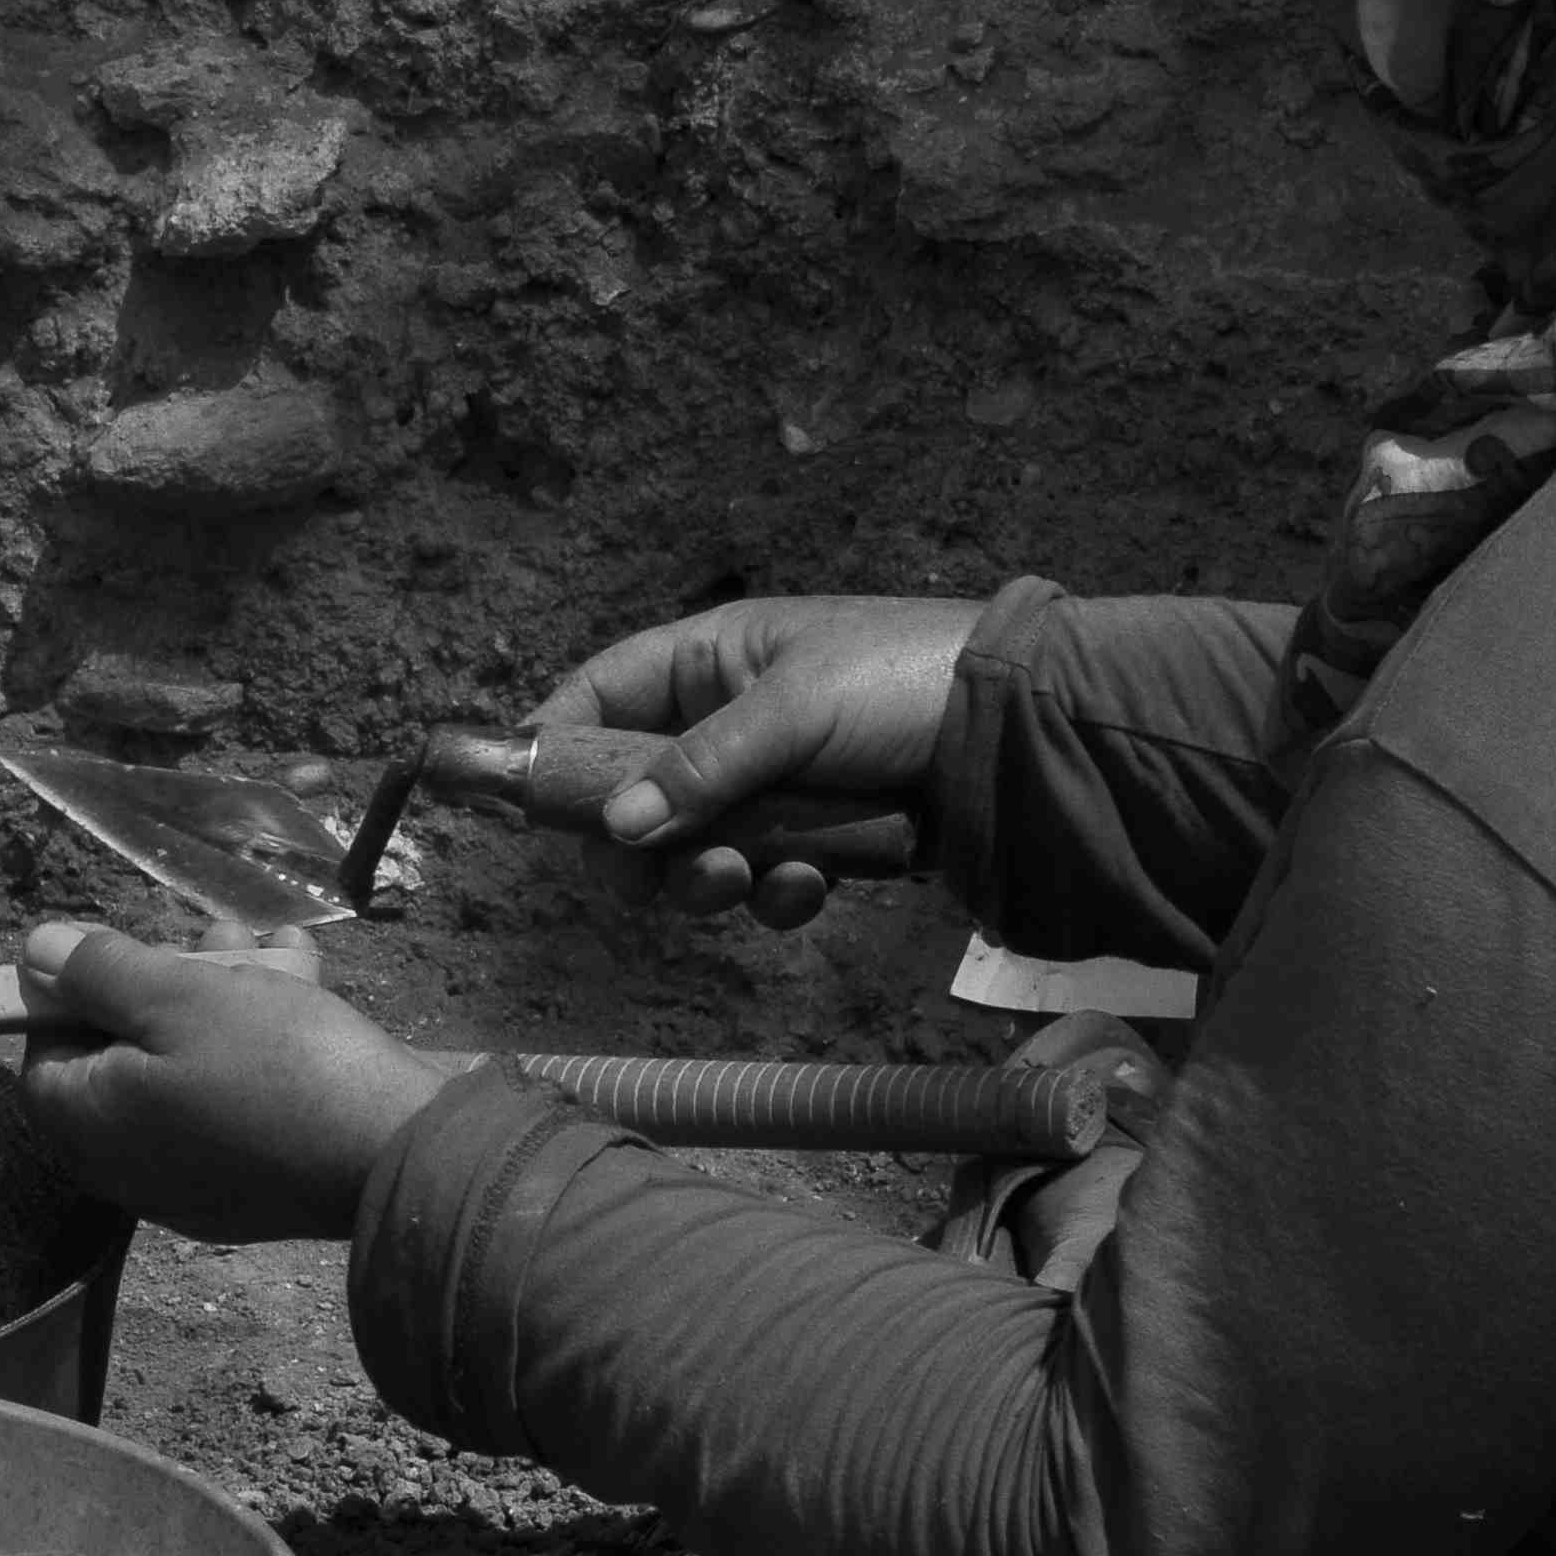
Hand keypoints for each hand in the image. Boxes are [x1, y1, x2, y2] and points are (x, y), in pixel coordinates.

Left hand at [15, 921, 450, 1245]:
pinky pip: (234, 1099)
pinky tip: (303, 980)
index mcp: (90, 1127)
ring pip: (189, 1067)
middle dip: (168, 981)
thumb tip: (33, 954)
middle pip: (125, 1055)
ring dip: (225, 996)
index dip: (77, 992)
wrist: (394, 1153)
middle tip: (213, 935)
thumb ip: (97, 972)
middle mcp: (130, 1167)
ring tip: (272, 946)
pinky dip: (260, 1041)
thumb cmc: (274, 1065)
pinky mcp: (254, 1179)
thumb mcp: (176, 995)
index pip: (44, 1052)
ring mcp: (195, 1180)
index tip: (126, 951)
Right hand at [526, 593, 981, 926]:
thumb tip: (613, 829)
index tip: (526, 808)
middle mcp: (727, 724)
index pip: (598, 695)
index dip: (555, 745)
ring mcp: (772, 787)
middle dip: (643, 845)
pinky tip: (814, 888)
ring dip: (710, 879)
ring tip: (749, 881)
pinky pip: (762, 881)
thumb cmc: (903, 682)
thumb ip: (701, 769)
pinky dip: (777, 894)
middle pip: (634, 796)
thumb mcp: (795, 710)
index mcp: (710, 661)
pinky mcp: (818, 840)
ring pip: (694, 851)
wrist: (1029, 733)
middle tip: (660, 877)